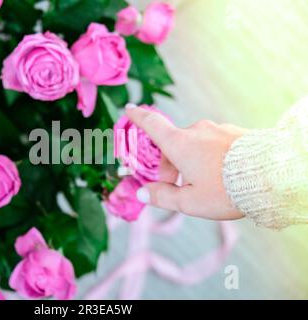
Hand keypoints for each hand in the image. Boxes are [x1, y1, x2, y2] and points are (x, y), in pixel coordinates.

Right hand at [126, 105, 246, 220]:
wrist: (271, 176)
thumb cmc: (225, 189)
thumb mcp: (189, 201)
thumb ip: (162, 197)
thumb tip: (141, 194)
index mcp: (180, 144)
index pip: (152, 124)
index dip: (138, 117)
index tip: (129, 108)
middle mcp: (196, 131)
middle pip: (173, 144)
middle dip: (170, 165)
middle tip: (176, 189)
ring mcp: (216, 130)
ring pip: (194, 145)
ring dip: (190, 162)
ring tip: (204, 186)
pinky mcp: (233, 133)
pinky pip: (213, 144)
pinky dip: (209, 157)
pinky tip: (220, 175)